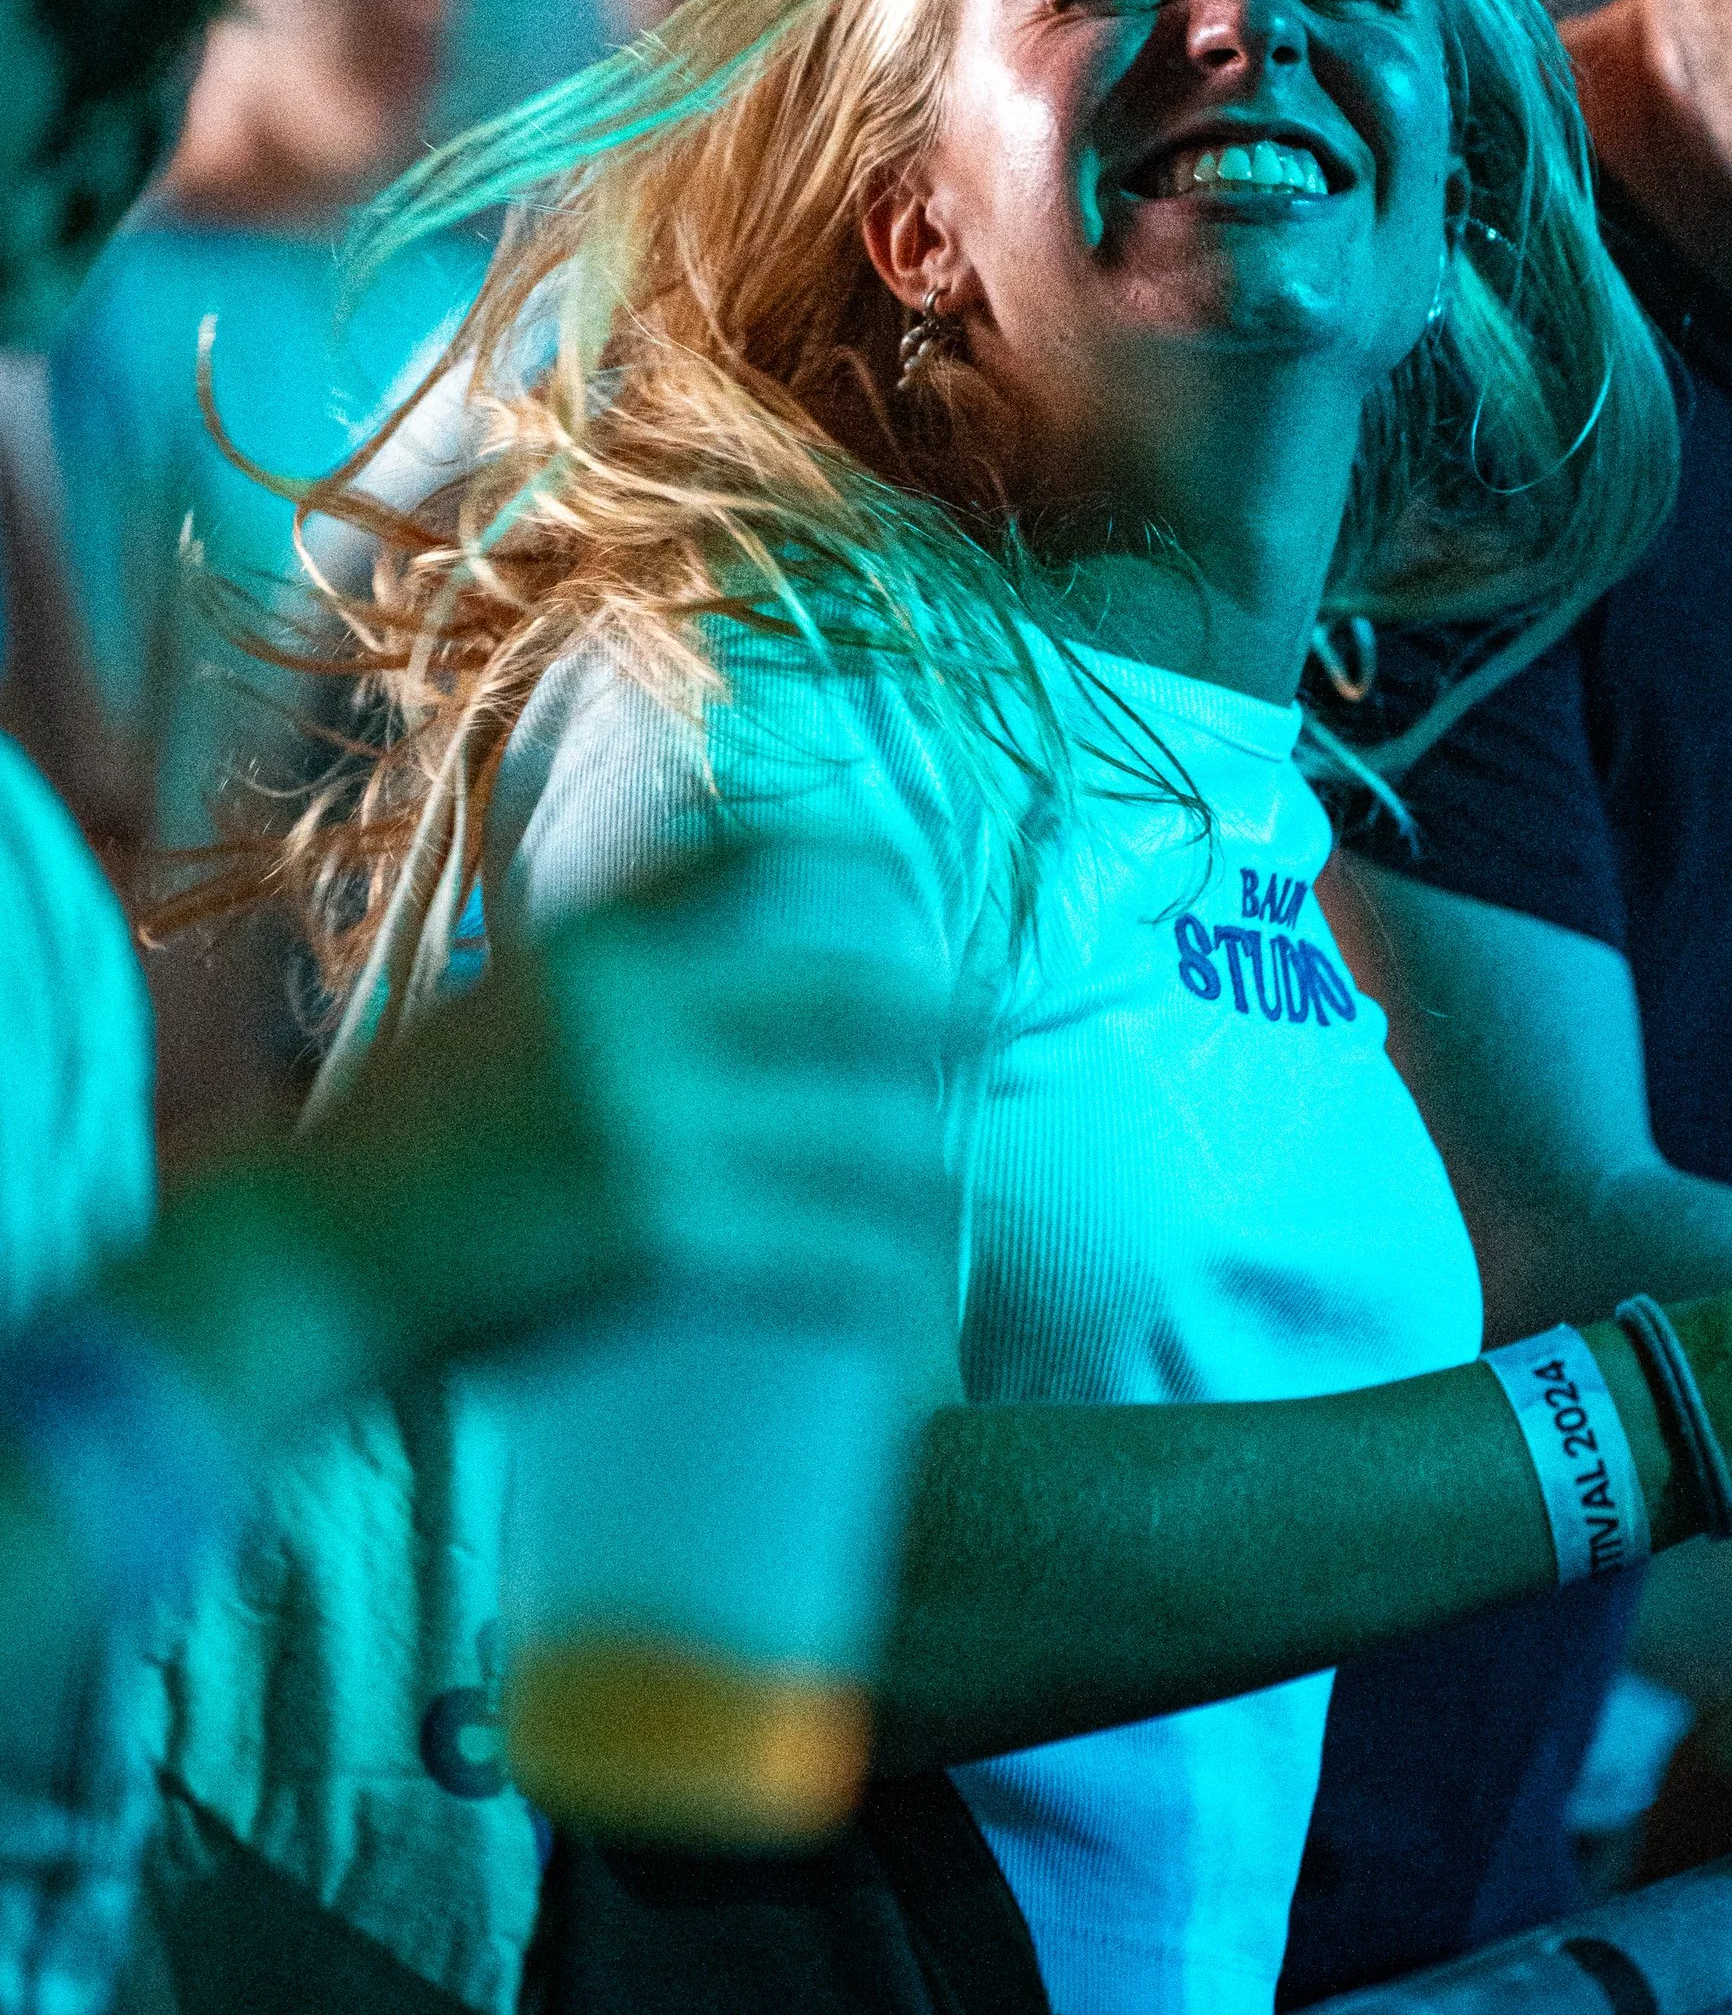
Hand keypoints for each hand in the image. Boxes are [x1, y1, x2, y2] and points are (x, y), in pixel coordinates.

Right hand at [113, 851, 956, 1449]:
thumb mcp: (492, 1012)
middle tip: (995, 1034)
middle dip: (939, 1018)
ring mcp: (660, 1126)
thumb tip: (691, 952)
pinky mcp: (673, 1235)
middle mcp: (637, 1017)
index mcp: (593, 949)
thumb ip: (592, 981)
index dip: (855, 864)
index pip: (756, 864)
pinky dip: (883, 1275)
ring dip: (923, 1169)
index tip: (914, 881)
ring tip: (952, 1197)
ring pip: (859, 1137)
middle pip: (843, 1001)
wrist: (309, 1266)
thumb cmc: (395, 1151)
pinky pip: (827, 1249)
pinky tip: (914, 1296)